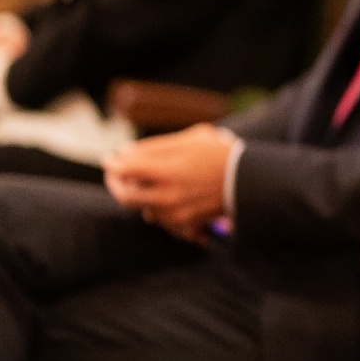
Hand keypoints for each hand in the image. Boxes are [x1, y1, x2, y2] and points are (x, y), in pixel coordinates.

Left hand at [103, 123, 232, 244]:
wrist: (249, 180)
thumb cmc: (220, 152)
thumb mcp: (191, 138)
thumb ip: (156, 146)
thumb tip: (125, 153)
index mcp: (166, 168)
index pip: (123, 169)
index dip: (111, 164)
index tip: (110, 159)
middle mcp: (167, 193)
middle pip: (124, 195)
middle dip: (115, 184)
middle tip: (115, 175)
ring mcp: (175, 210)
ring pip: (141, 207)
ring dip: (137, 195)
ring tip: (143, 183)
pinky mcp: (185, 222)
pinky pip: (159, 217)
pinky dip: (154, 207)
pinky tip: (161, 197)